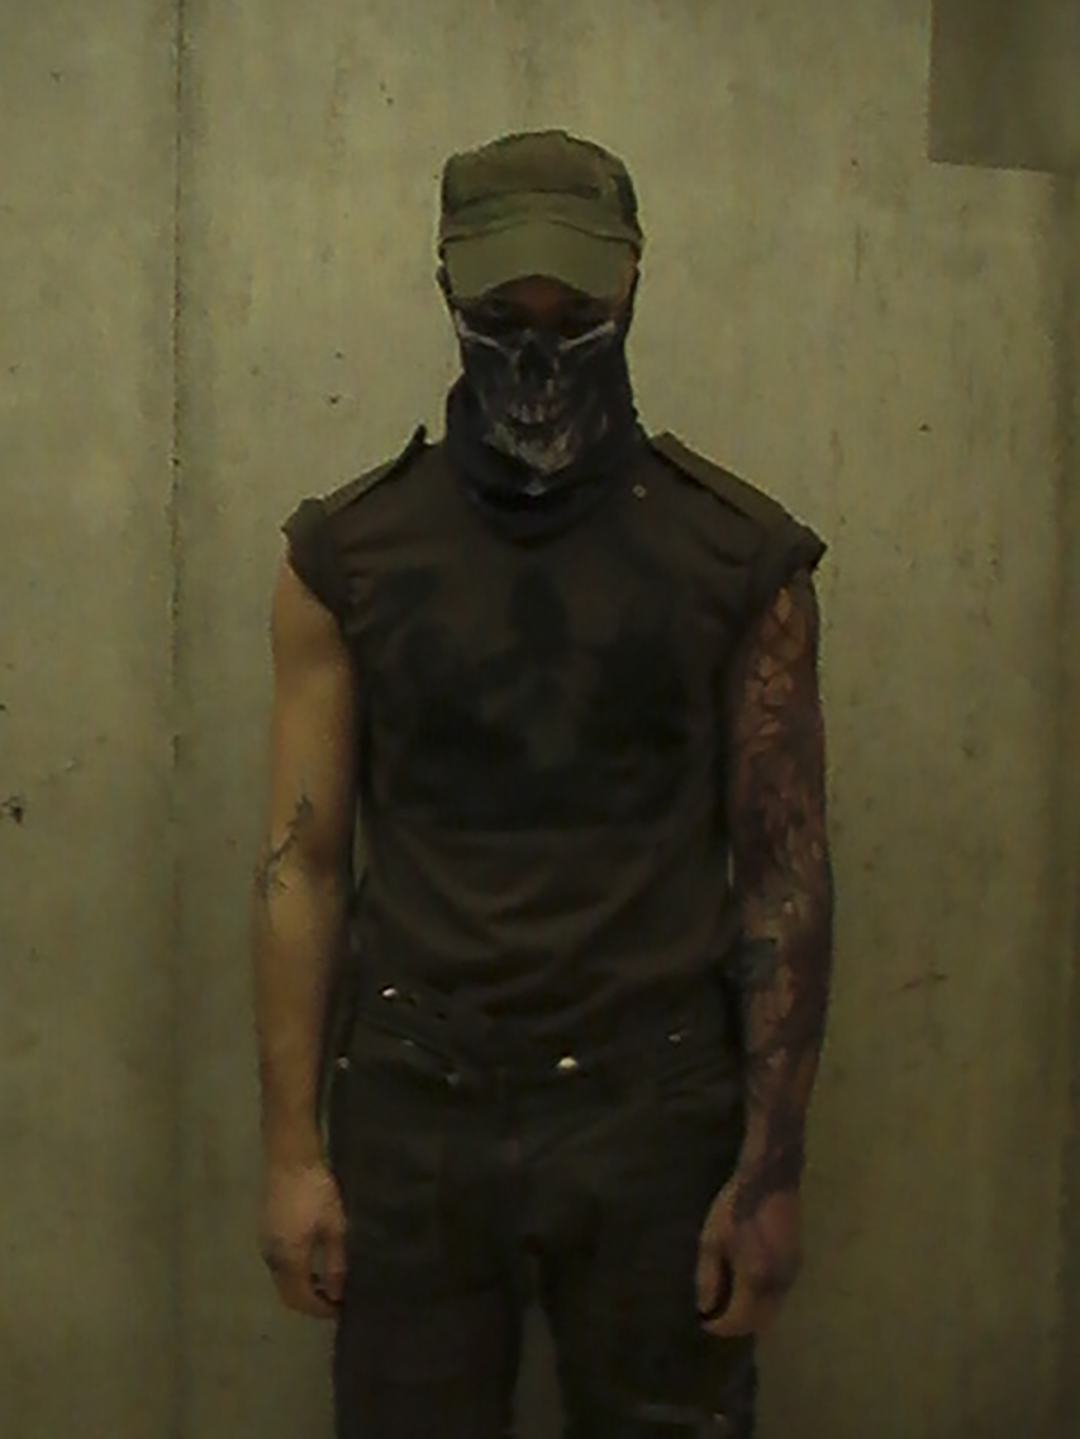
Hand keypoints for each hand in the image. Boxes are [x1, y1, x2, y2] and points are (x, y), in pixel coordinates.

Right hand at [258, 1161, 347, 1319]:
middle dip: (309, 1302)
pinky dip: (293, 1272)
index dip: (320, 1309)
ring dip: (300, 1287)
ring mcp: (265, 1243)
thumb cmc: (316, 1190)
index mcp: (289, 1259)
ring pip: (281, 1279)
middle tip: (334, 1300)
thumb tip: (337, 1294)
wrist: (290, 1157)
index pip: (301, 1299)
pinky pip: (278, 1264)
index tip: (340, 1310)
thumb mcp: (334, 1226)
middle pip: (287, 1293)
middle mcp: (271, 1257)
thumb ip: (335, 1263)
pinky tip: (311, 1261)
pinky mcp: (265, 1230)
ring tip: (326, 1282)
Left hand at [695, 1181, 801, 1337]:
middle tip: (717, 1316)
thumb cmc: (735, 1207)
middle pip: (761, 1321)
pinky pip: (780, 1294)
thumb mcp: (712, 1240)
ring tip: (730, 1303)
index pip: (740, 1320)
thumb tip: (706, 1308)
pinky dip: (764, 1300)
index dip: (721, 1326)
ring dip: (754, 1314)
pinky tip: (748, 1288)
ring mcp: (791, 1274)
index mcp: (755, 1279)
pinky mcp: (797, 1263)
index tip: (704, 1322)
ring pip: (773, 1309)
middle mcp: (779, 1284)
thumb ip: (708, 1277)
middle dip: (738, 1325)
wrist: (770, 1181)